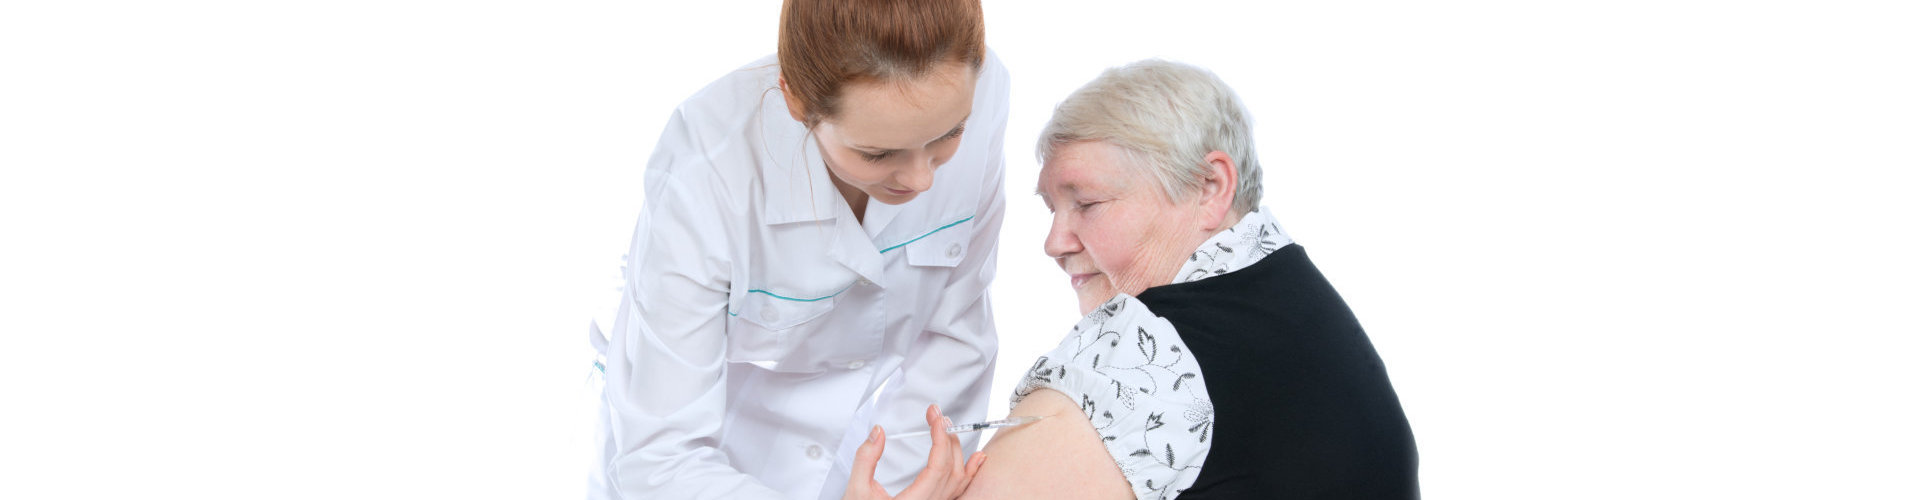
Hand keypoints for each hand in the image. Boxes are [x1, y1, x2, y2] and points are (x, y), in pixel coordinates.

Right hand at [842, 404, 987, 499]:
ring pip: (959, 480)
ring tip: (950, 429)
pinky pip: (959, 490)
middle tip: (937, 415)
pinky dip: (971, 473)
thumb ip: (866, 460)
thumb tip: (878, 433)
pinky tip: (977, 459)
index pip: (938, 466)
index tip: (936, 418)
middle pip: (951, 468)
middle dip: (947, 437)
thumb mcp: (857, 491)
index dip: (940, 438)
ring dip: (959, 451)